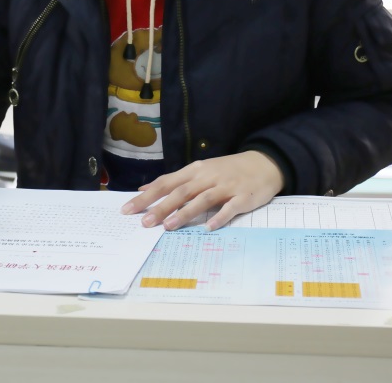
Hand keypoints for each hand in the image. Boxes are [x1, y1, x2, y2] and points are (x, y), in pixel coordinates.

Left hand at [121, 151, 283, 230]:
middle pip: (181, 192)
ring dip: (185, 213)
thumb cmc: (227, 170)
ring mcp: (226, 186)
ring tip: (169, 226)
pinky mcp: (243, 197)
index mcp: (195, 171)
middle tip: (144, 222)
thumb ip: (173, 181)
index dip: (147, 195)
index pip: (166, 182)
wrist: (263, 164)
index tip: (128, 209)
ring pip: (202, 199)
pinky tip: (209, 228)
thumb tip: (144, 189)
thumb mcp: (199, 171)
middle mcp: (207, 177)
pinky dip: (219, 218)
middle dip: (161, 207)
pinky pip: (230, 208)